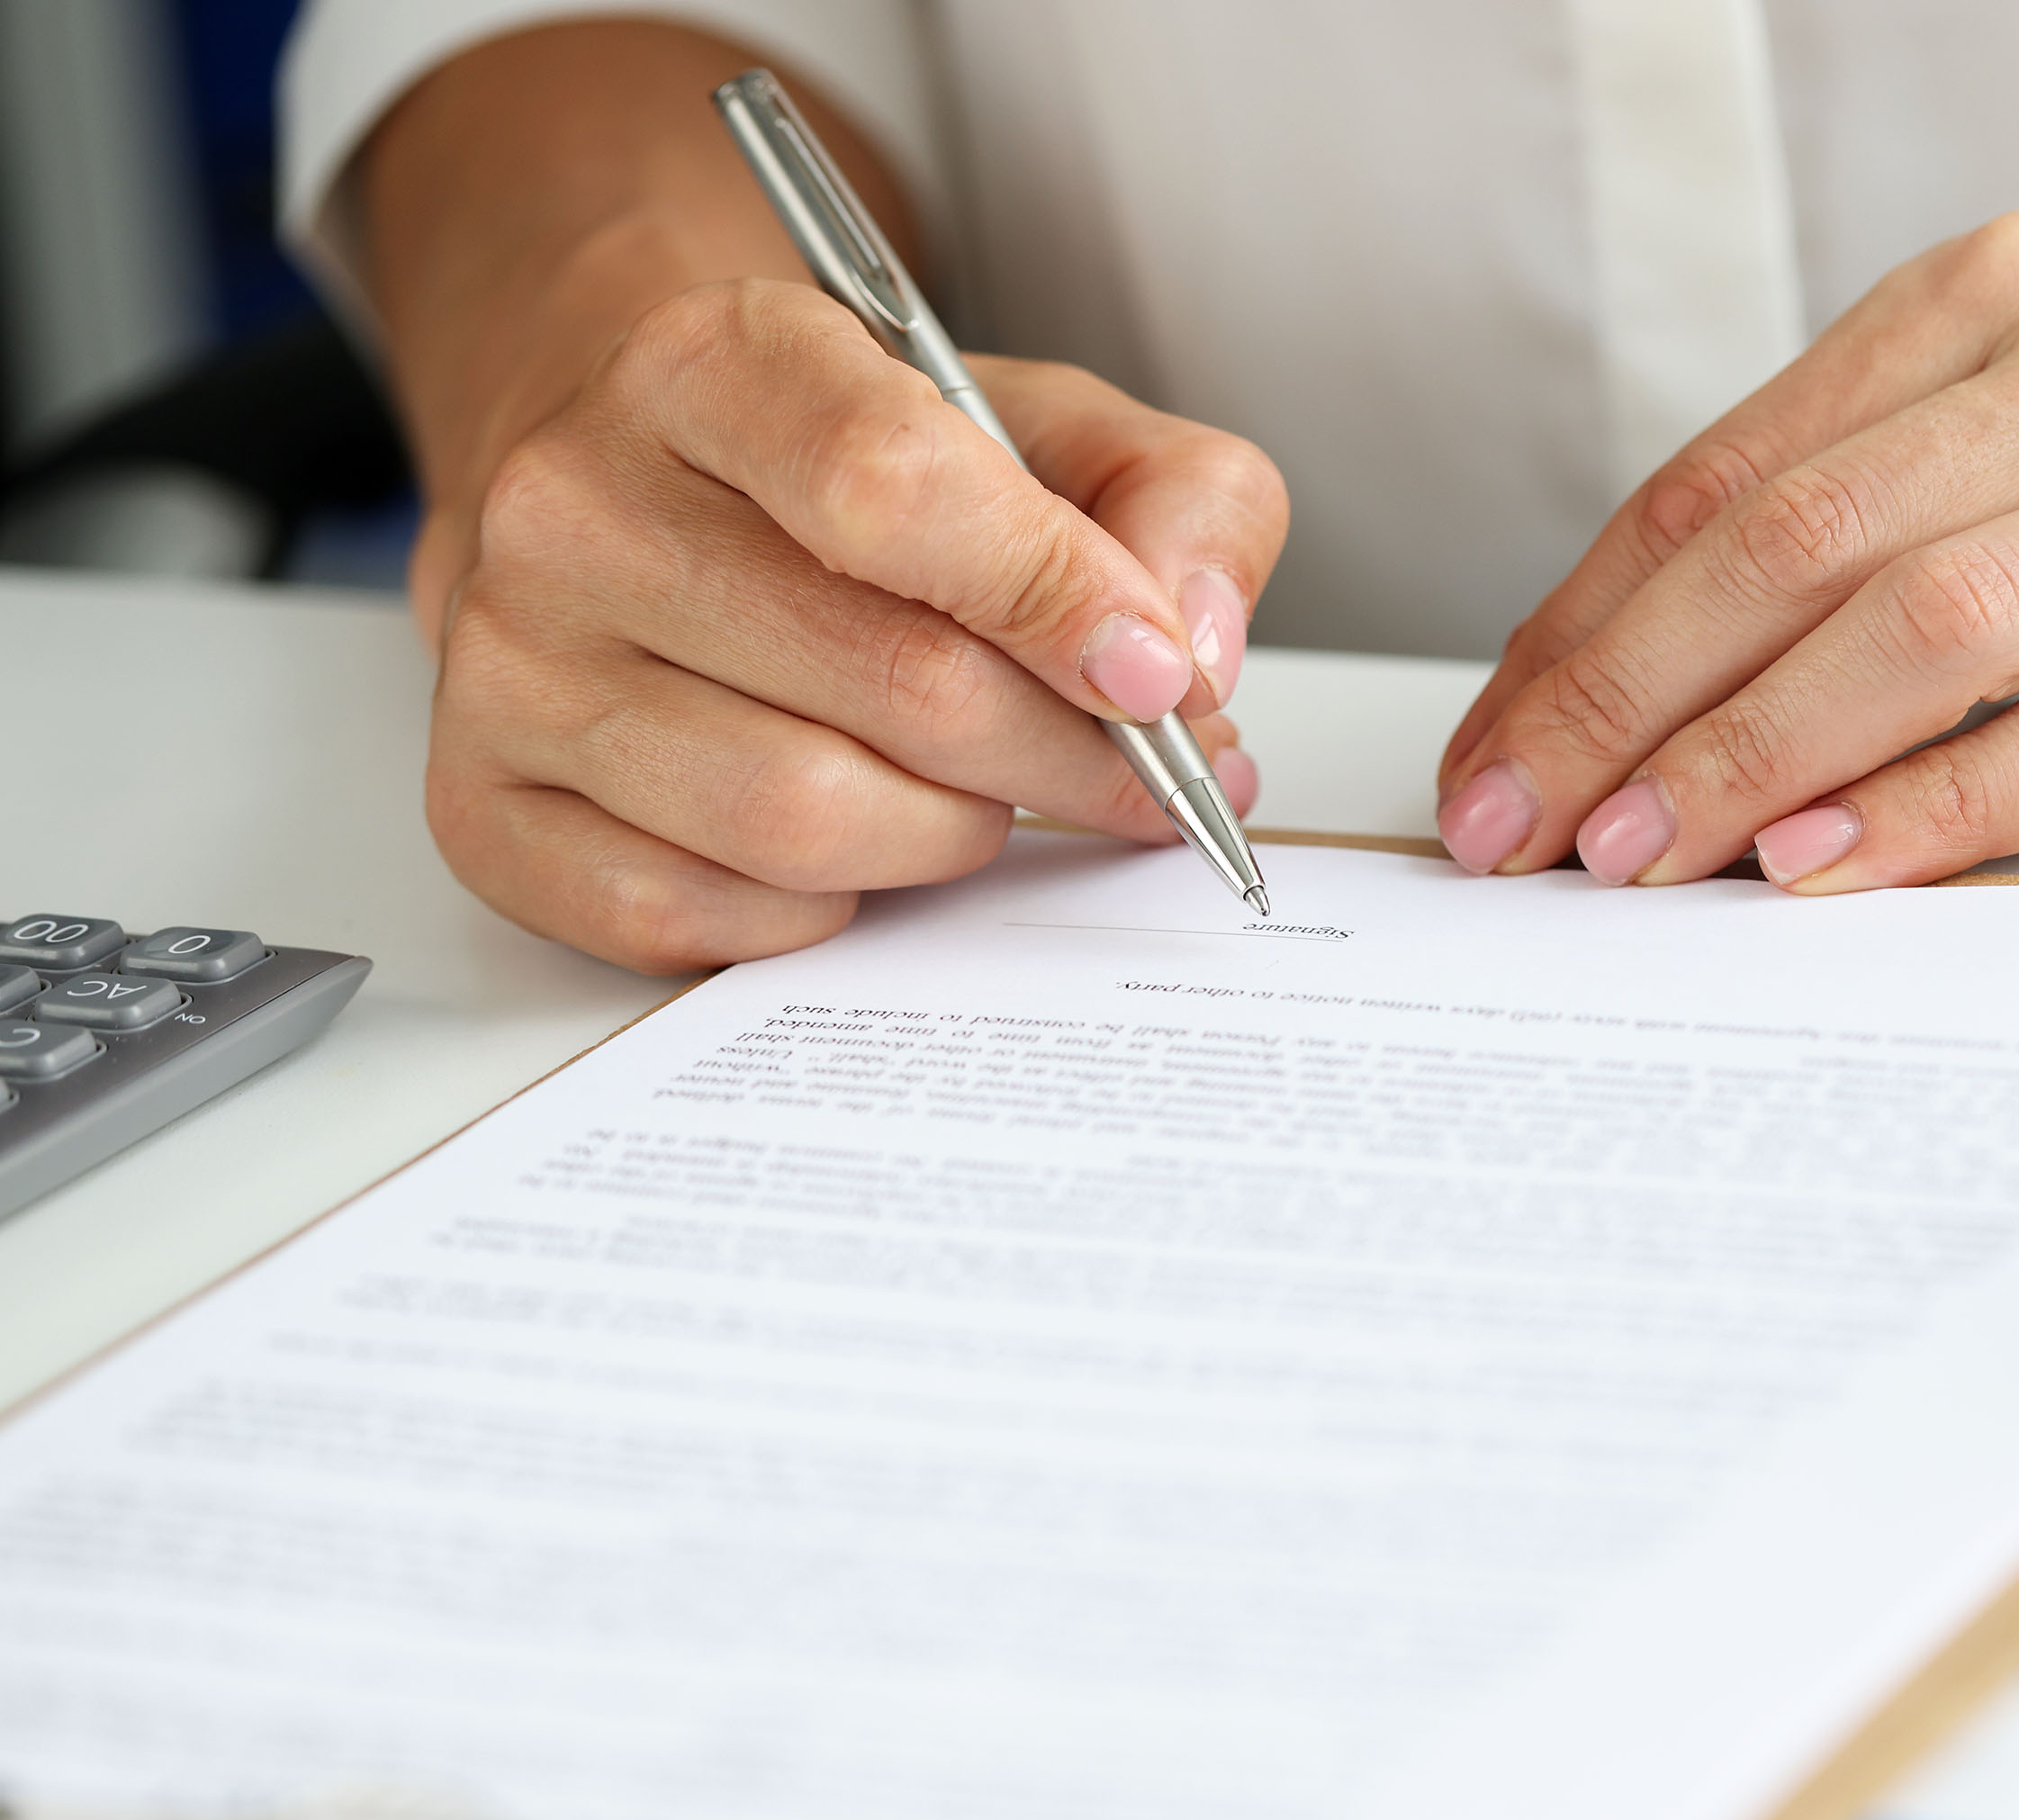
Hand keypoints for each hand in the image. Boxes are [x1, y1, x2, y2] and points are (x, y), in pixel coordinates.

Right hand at [423, 278, 1288, 970]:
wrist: (645, 495)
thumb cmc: (864, 475)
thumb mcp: (1049, 428)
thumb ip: (1176, 503)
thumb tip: (1191, 656)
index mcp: (710, 364)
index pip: (895, 492)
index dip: (1059, 604)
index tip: (1160, 677)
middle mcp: (573, 503)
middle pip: (888, 683)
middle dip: (1057, 755)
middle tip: (1129, 773)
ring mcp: (510, 663)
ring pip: (801, 819)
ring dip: (947, 834)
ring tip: (979, 795)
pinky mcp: (487, 806)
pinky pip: (704, 916)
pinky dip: (824, 907)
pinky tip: (854, 844)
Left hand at [1431, 213, 2018, 893]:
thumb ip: (1868, 522)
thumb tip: (1628, 695)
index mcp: (2008, 300)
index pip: (1739, 474)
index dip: (1589, 628)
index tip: (1496, 754)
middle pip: (1806, 544)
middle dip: (1629, 705)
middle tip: (1528, 831)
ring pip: (1937, 628)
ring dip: (1761, 760)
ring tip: (1647, 862)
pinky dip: (1950, 808)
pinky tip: (1837, 869)